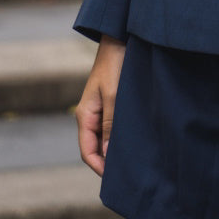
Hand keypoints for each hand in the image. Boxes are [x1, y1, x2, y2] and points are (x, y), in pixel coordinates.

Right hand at [75, 35, 125, 175]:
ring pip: (104, 138)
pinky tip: (134, 141)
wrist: (119, 39)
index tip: (115, 180)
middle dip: (107, 162)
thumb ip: (110, 124)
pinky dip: (118, 137)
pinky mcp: (110, 103)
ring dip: (114, 150)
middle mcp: (90, 115)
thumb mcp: (114, 95)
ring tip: (133, 161)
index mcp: (85, 115)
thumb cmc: (115, 64)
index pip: (87, 151)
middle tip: (128, 175)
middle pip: (95, 147)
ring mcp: (100, 109)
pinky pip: (111, 127)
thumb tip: (107, 154)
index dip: (99, 168)